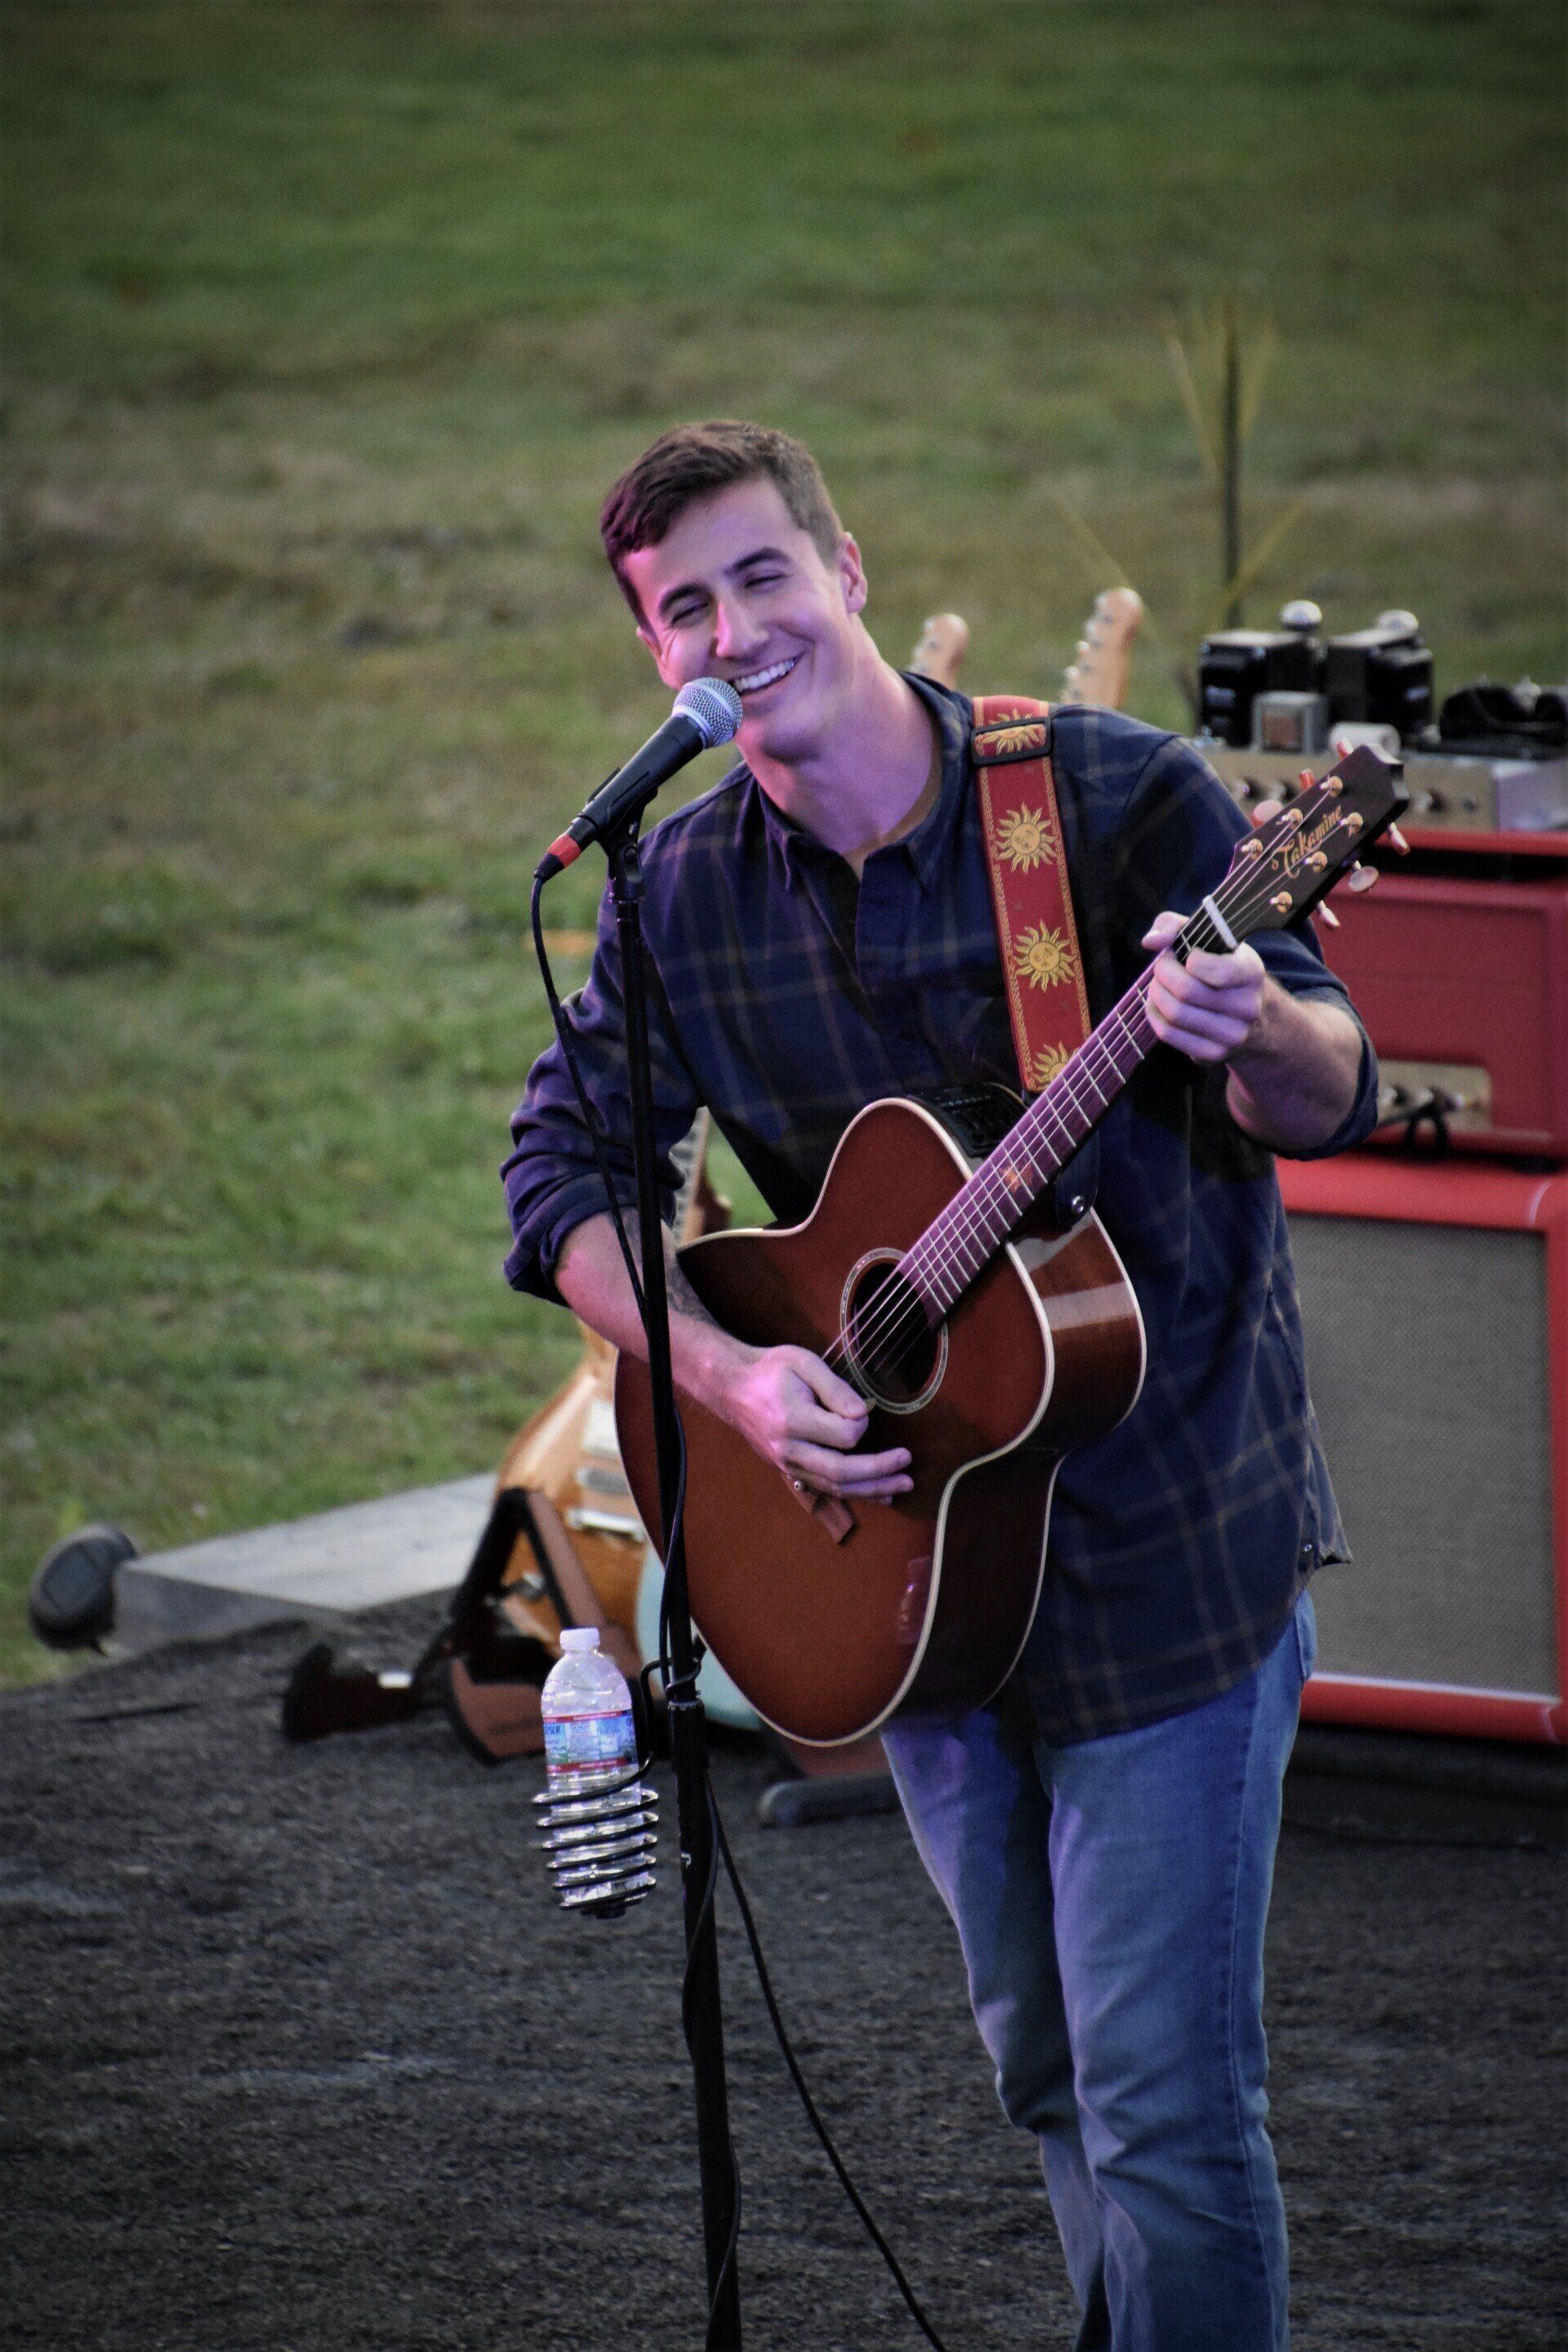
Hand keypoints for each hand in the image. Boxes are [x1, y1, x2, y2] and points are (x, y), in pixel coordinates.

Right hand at [721, 1345, 912, 1503]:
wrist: (732, 1387)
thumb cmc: (770, 1370)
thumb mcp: (804, 1363)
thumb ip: (836, 1388)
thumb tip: (864, 1413)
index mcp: (792, 1420)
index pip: (843, 1436)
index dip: (862, 1424)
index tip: (862, 1409)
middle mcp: (788, 1449)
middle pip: (841, 1472)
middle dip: (879, 1471)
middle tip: (907, 1463)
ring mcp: (787, 1464)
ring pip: (835, 1487)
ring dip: (872, 1489)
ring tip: (902, 1486)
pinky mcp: (788, 1470)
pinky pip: (825, 1488)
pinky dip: (855, 1493)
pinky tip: (879, 1495)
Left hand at [1141, 910, 1269, 1064]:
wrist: (1252, 1015)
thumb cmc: (1221, 966)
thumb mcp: (1209, 938)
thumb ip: (1175, 926)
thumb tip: (1150, 941)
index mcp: (1251, 973)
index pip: (1218, 969)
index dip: (1190, 958)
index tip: (1185, 953)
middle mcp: (1247, 1007)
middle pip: (1186, 991)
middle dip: (1163, 973)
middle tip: (1162, 966)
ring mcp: (1232, 1035)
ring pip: (1175, 1014)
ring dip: (1156, 994)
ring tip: (1159, 984)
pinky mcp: (1214, 1054)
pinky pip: (1168, 1034)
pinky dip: (1154, 1015)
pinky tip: (1159, 1004)